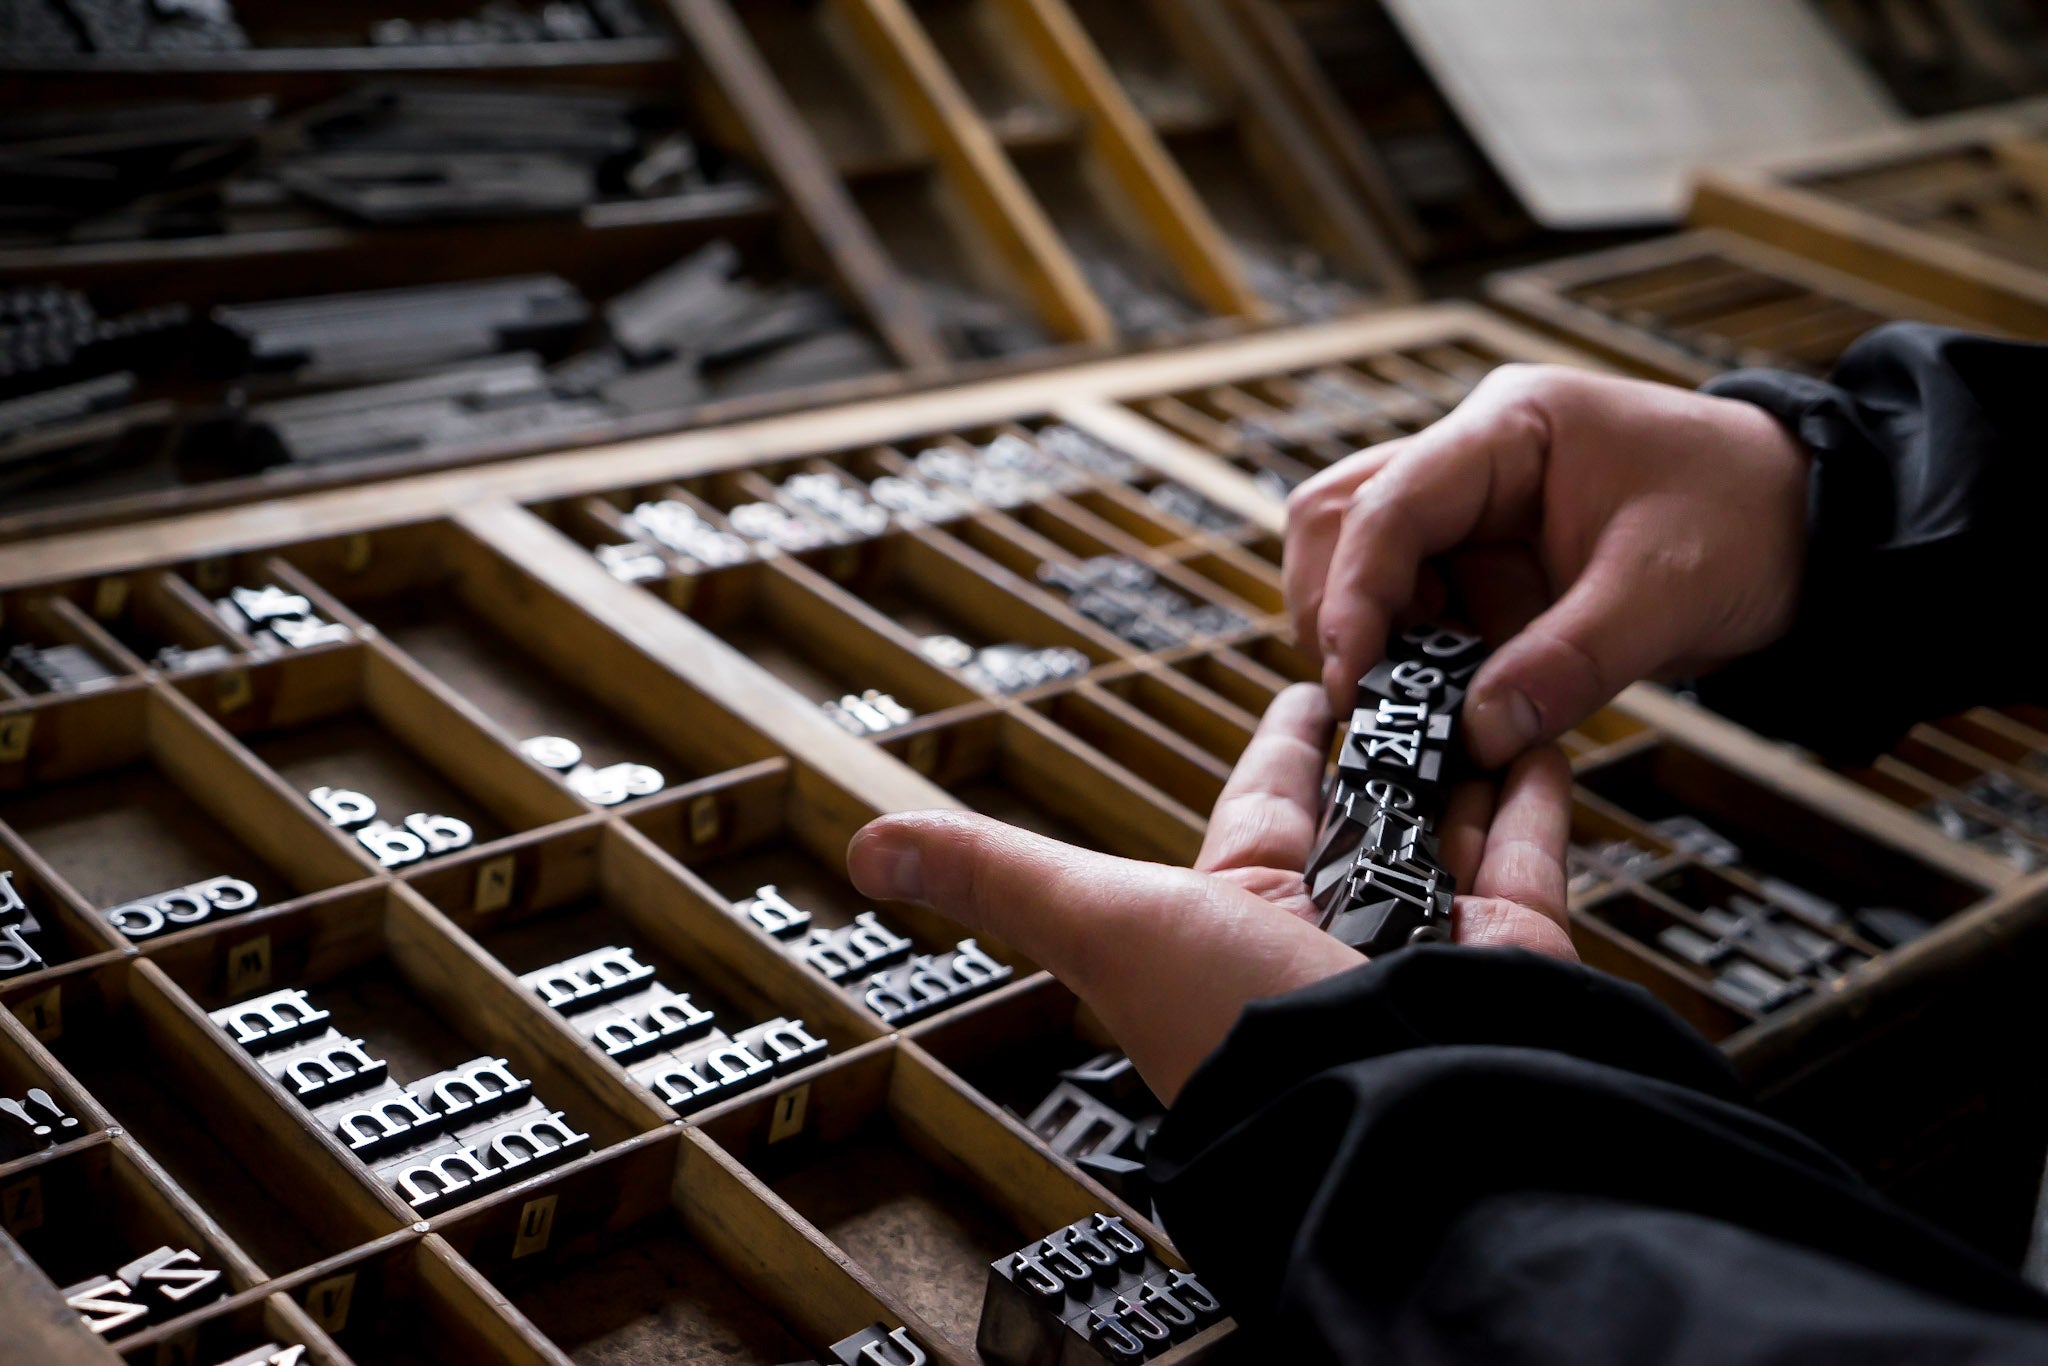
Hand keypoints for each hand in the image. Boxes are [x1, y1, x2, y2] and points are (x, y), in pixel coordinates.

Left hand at [845, 684, 1573, 1103]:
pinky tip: (1538, 734)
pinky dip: (1536, 797)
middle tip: (1416, 657)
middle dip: (1387, 742)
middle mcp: (1332, 929)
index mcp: (1238, 914)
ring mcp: (1429, 942)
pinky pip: (1531, 858)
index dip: (1288, 746)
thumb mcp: (1101, 922)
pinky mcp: (1518, 955)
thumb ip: (999, 874)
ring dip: (1463, 756)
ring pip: (1450, 826)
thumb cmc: (1238, 1032)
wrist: (1384, 1119)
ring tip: (1485, 676)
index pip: (1268, 803)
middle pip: (1366, 810)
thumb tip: (865, 848)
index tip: (1309, 691)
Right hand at [1285, 365, 1811, 766]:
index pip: (1387, 502)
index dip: (1355, 593)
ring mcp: (1469, 508)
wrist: (1808, 526)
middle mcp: (1470, 457)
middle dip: (1336, 606)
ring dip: (1367, 633)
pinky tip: (1437, 699)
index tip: (1352, 678)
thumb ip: (1569, 663)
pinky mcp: (1481, 560)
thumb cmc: (1747, 522)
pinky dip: (1406, 654)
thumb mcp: (1667, 593)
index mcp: (1508, 430)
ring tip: (1407, 700)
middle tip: (1363, 694)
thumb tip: (1476, 734)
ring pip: (1358, 558)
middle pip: (1338, 516)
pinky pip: (1410, 603)